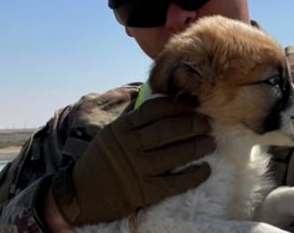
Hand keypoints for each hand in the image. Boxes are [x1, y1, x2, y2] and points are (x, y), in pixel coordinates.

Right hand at [51, 97, 214, 224]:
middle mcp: (129, 146)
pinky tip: (205, 169)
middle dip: (192, 124)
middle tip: (207, 122)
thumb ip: (133, 118)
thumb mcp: (111, 132)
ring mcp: (137, 170)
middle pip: (168, 130)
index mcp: (121, 128)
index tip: (191, 103)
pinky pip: (175, 183)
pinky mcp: (144, 192)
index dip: (176, 105)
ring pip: (175, 154)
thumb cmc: (102, 159)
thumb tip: (159, 100)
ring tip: (210, 142)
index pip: (154, 110)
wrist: (83, 193)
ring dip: (197, 146)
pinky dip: (194, 176)